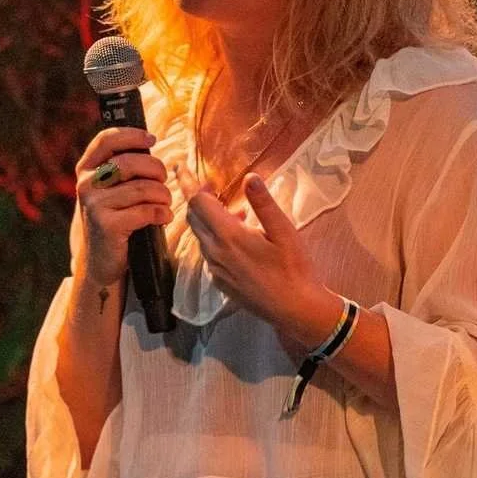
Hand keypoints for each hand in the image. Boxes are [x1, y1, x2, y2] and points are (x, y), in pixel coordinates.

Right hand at [74, 125, 172, 290]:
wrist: (100, 261)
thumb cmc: (114, 218)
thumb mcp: (110, 189)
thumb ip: (122, 166)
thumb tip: (149, 141)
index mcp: (86, 169)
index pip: (106, 139)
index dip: (132, 135)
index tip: (152, 139)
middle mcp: (86, 184)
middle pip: (131, 162)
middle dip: (156, 170)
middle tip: (163, 182)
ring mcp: (94, 205)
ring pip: (143, 188)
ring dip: (163, 196)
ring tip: (165, 203)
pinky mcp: (107, 225)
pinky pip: (146, 211)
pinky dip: (162, 213)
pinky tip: (163, 217)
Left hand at [184, 174, 340, 352]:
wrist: (295, 309)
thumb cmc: (294, 268)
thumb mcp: (284, 231)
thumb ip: (264, 203)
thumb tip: (249, 177)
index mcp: (228, 236)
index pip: (197, 203)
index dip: (188, 183)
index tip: (181, 167)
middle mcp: (215, 252)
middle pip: (194, 218)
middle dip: (199, 199)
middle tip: (214, 188)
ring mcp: (216, 270)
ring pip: (201, 236)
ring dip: (210, 220)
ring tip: (237, 214)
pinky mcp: (220, 282)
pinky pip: (209, 253)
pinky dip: (216, 238)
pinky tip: (239, 240)